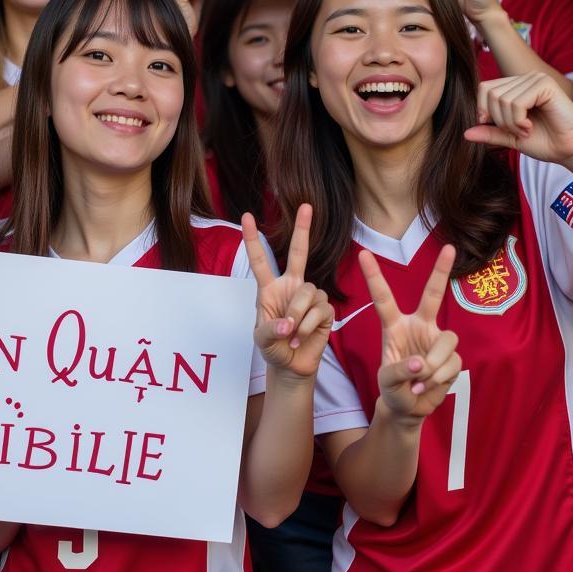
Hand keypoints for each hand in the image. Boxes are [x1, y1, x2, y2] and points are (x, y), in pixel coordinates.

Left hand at [243, 204, 331, 378]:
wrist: (292, 366)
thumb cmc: (273, 349)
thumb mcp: (261, 341)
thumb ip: (269, 330)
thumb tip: (289, 323)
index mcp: (269, 289)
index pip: (260, 260)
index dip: (252, 239)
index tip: (246, 216)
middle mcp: (291, 286)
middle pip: (298, 253)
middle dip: (303, 229)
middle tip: (306, 205)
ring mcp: (310, 296)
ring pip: (308, 291)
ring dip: (298, 315)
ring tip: (291, 334)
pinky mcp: (326, 309)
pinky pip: (319, 310)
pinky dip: (308, 327)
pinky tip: (301, 338)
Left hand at [361, 244, 461, 421]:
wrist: (409, 408)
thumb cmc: (393, 388)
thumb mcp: (386, 381)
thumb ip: (400, 371)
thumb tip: (422, 364)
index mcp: (395, 326)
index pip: (384, 298)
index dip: (374, 276)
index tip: (363, 253)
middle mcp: (419, 326)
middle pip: (432, 295)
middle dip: (441, 271)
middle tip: (449, 248)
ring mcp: (437, 339)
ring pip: (445, 341)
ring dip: (433, 365)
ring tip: (418, 380)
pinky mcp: (453, 356)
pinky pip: (451, 362)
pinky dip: (438, 378)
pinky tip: (427, 386)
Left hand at [464, 72, 572, 163]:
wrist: (571, 150)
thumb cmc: (545, 142)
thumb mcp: (510, 138)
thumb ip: (490, 133)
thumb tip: (465, 134)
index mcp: (517, 86)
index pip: (484, 89)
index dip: (484, 110)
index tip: (499, 127)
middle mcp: (525, 78)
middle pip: (489, 93)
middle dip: (498, 119)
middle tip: (517, 131)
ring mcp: (536, 79)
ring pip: (501, 99)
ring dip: (510, 122)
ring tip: (526, 129)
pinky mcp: (545, 85)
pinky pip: (516, 102)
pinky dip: (518, 120)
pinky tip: (530, 127)